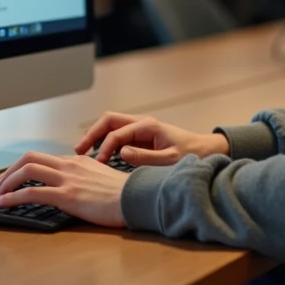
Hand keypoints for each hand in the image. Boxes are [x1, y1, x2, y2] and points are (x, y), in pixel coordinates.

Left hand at [0, 152, 128, 227]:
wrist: (136, 199)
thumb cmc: (123, 194)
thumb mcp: (102, 177)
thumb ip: (84, 177)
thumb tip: (73, 185)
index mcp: (78, 160)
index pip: (43, 158)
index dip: (24, 168)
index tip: (15, 178)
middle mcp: (70, 165)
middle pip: (29, 158)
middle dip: (9, 171)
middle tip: (0, 184)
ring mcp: (67, 179)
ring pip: (27, 171)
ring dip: (6, 182)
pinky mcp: (66, 196)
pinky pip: (31, 193)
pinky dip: (12, 198)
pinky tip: (2, 204)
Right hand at [75, 112, 229, 166]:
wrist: (206, 151)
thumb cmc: (191, 155)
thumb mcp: (169, 160)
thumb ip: (145, 157)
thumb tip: (121, 153)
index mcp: (147, 126)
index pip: (117, 133)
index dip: (104, 148)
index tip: (97, 164)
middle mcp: (142, 123)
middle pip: (109, 121)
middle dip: (92, 134)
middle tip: (79, 151)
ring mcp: (140, 129)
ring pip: (111, 126)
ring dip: (96, 136)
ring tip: (83, 152)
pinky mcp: (141, 137)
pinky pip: (117, 135)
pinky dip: (105, 141)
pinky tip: (98, 155)